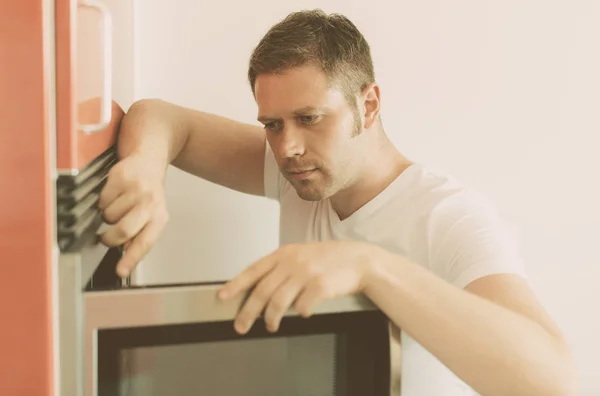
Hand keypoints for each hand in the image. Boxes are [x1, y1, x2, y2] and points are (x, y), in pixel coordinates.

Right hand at [98, 154, 168, 277]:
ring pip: (109, 215)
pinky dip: (103, 201)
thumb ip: (140, 236)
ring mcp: (136, 189)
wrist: (148, 162)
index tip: (120, 271)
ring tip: (117, 208)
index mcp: (159, 218)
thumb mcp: (152, 216)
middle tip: (106, 237)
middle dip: (110, 238)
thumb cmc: (148, 194)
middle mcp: (151, 203)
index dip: (131, 259)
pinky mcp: (121, 177)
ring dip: (107, 216)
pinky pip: (102, 199)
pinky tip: (113, 196)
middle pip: (124, 230)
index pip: (145, 243)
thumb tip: (125, 256)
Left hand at [218, 240, 373, 333]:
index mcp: (284, 253)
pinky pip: (302, 307)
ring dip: (271, 318)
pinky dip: (300, 313)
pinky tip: (303, 313)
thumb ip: (281, 267)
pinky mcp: (320, 286)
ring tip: (270, 326)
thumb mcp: (301, 255)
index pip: (253, 270)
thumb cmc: (328, 259)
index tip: (223, 297)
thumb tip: (258, 289)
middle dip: (248, 312)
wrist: (358, 259)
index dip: (236, 285)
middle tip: (241, 326)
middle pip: (262, 291)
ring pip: (278, 302)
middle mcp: (292, 262)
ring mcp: (306, 274)